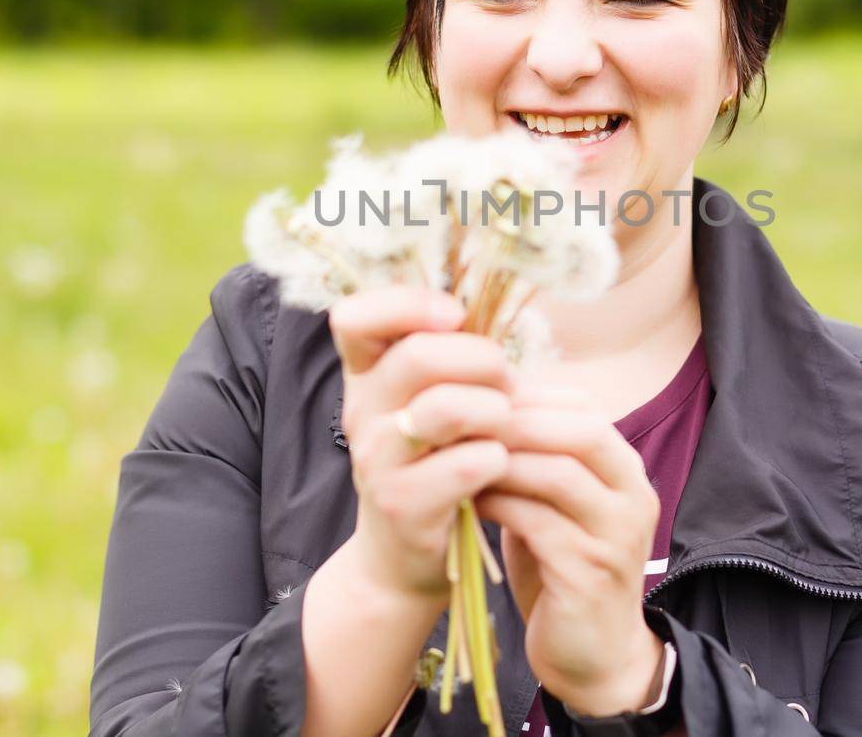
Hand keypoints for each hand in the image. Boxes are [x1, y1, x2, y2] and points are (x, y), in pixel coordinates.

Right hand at [327, 286, 515, 604]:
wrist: (400, 557)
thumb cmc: (432, 463)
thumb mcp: (428, 402)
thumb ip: (446, 356)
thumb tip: (490, 310)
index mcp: (364, 377)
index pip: (355, 316)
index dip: (408, 303)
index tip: (455, 316)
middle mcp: (360, 412)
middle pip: (417, 356)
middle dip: (481, 359)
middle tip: (505, 381)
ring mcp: (377, 460)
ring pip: (446, 408)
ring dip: (494, 409)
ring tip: (505, 423)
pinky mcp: (403, 503)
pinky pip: (467, 463)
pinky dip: (497, 458)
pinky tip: (499, 465)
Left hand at [473, 381, 667, 715]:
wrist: (592, 656)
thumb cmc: (562, 569)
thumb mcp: (554, 505)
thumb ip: (536, 460)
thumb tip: (482, 404)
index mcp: (626, 472)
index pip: (587, 410)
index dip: (531, 397)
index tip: (477, 399)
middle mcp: (634, 497)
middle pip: (583, 432)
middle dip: (518, 421)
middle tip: (463, 422)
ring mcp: (618, 537)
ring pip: (560, 475)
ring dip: (502, 462)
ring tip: (458, 459)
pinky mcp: (592, 575)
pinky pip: (541, 524)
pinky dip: (500, 506)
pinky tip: (469, 503)